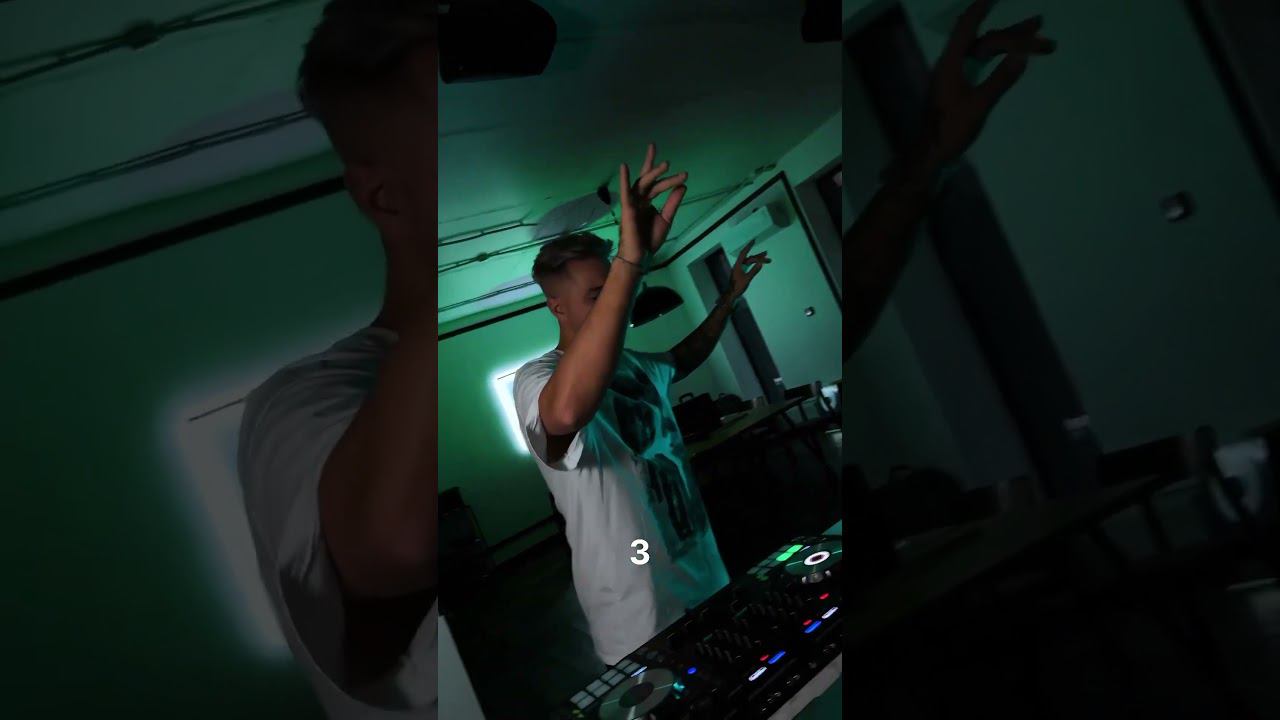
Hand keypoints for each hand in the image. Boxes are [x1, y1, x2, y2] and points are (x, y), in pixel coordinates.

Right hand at [617, 143, 687, 261]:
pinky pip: (625, 192)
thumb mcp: (667, 218)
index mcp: (647, 202)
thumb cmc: (650, 239)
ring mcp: (632, 203)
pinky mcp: (628, 209)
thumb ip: (673, 202)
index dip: (667, 177)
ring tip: (665, 164)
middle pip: (649, 180)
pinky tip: (624, 167)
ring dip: (652, 173)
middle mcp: (639, 200)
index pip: (657, 185)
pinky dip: (624, 180)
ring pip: (642, 184)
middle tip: (669, 161)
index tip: (683, 173)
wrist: (640, 256)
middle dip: (657, 168)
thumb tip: (683, 185)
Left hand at [726, 240, 769, 299]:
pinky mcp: (741, 273)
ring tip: (767, 259)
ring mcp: (740, 269)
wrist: (732, 294)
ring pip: (749, 262)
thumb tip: (760, 263)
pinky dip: (754, 265)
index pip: (743, 253)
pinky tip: (759, 264)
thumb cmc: (738, 287)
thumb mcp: (747, 279)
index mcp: (738, 265)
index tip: (753, 240)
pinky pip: (748, 266)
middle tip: (766, 253)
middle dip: (758, 256)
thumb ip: (754, 271)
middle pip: (749, 258)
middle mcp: (738, 265)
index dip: (748, 246)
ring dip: (757, 260)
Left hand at [912, 0, 1055, 171]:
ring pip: (984, 51)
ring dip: (1008, 44)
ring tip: (1037, 38)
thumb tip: (1022, 56)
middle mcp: (951, 64)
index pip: (966, 27)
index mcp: (950, 64)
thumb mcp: (979, 106)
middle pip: (983, 39)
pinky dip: (998, 57)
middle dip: (1012, 31)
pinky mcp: (958, 85)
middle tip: (1040, 23)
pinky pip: (980, 63)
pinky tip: (1012, 57)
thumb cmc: (951, 130)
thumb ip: (1000, 80)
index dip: (980, 8)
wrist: (931, 153)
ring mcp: (954, 75)